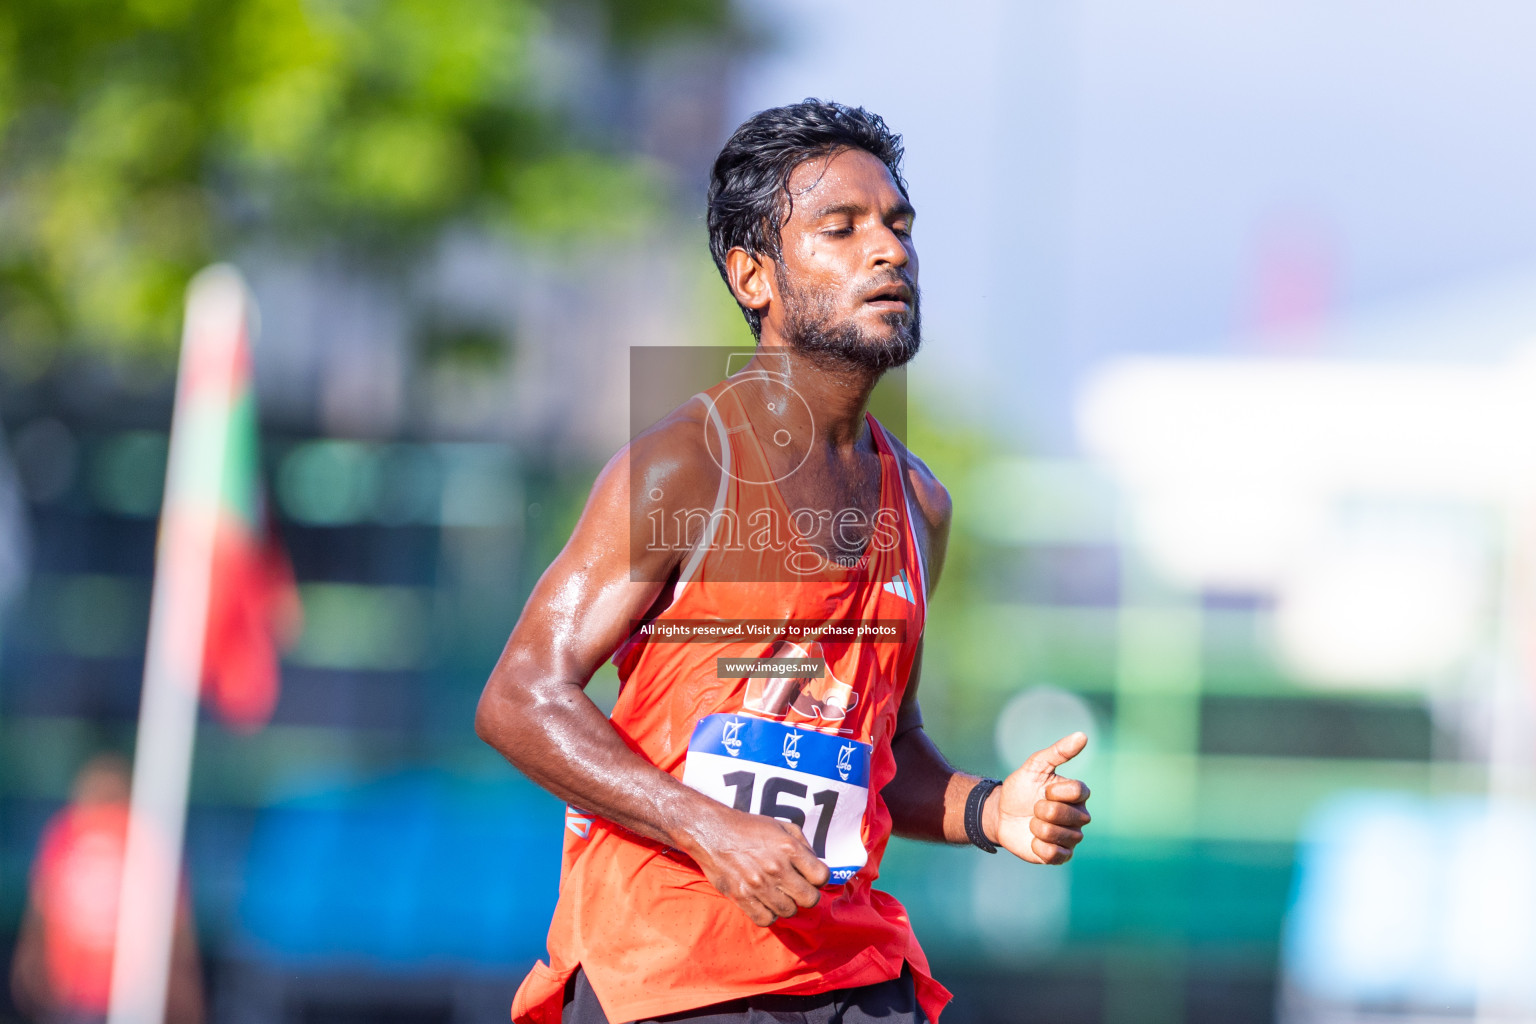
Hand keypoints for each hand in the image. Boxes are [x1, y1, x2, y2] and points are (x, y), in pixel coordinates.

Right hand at [678, 803, 831, 926]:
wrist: (712, 831)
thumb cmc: (749, 828)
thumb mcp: (781, 826)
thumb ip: (803, 845)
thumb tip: (816, 867)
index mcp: (788, 847)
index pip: (821, 877)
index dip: (819, 878)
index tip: (811, 876)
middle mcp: (776, 868)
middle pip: (810, 899)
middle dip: (807, 894)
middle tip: (797, 888)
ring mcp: (758, 885)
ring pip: (789, 911)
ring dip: (787, 904)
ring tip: (778, 893)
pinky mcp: (741, 897)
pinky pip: (766, 919)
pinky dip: (768, 914)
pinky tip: (765, 902)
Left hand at [985, 731, 1090, 864]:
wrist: (1000, 813)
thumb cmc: (1020, 788)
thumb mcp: (1035, 766)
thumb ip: (1059, 752)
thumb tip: (1082, 735)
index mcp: (1077, 794)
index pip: (1079, 791)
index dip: (1056, 792)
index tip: (1042, 790)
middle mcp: (1079, 816)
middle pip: (1072, 816)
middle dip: (1044, 810)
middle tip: (1033, 807)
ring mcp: (1070, 837)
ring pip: (1064, 836)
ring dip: (1039, 828)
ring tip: (1031, 823)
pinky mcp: (1060, 855)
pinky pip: (1056, 855)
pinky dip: (1039, 847)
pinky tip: (1032, 839)